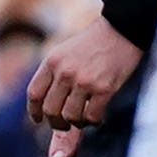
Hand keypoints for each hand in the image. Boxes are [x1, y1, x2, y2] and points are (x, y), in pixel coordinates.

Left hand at [25, 16, 143, 132]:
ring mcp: (84, 81)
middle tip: (64, 126)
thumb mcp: (65, 53)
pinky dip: (93, 121)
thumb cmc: (93, 44)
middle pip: (50, 110)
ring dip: (77, 123)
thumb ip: (54, 76)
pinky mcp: (104, 89)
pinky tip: (97, 117)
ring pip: (71, 117)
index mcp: (51, 62)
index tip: (38, 120)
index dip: (34, 111)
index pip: (34, 94)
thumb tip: (47, 108)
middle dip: (56, 123)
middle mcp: (64, 72)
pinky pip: (92, 116)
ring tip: (83, 119)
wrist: (121, 30)